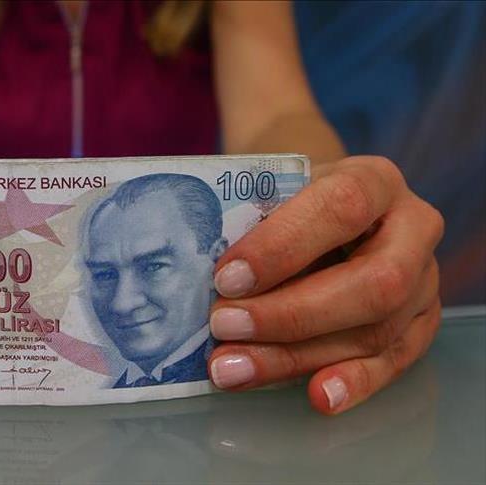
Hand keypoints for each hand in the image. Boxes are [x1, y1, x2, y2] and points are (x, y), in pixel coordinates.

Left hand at [207, 156, 443, 414]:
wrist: (321, 209)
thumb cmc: (287, 200)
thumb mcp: (272, 191)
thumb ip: (250, 224)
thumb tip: (207, 283)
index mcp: (374, 180)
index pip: (341, 207)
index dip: (282, 246)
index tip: (226, 277)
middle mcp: (413, 229)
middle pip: (374, 281)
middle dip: (290, 313)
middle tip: (223, 326)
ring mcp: (424, 281)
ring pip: (376, 330)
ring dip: (297, 356)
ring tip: (232, 368)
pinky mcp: (419, 325)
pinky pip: (392, 362)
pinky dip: (352, 383)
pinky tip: (316, 396)